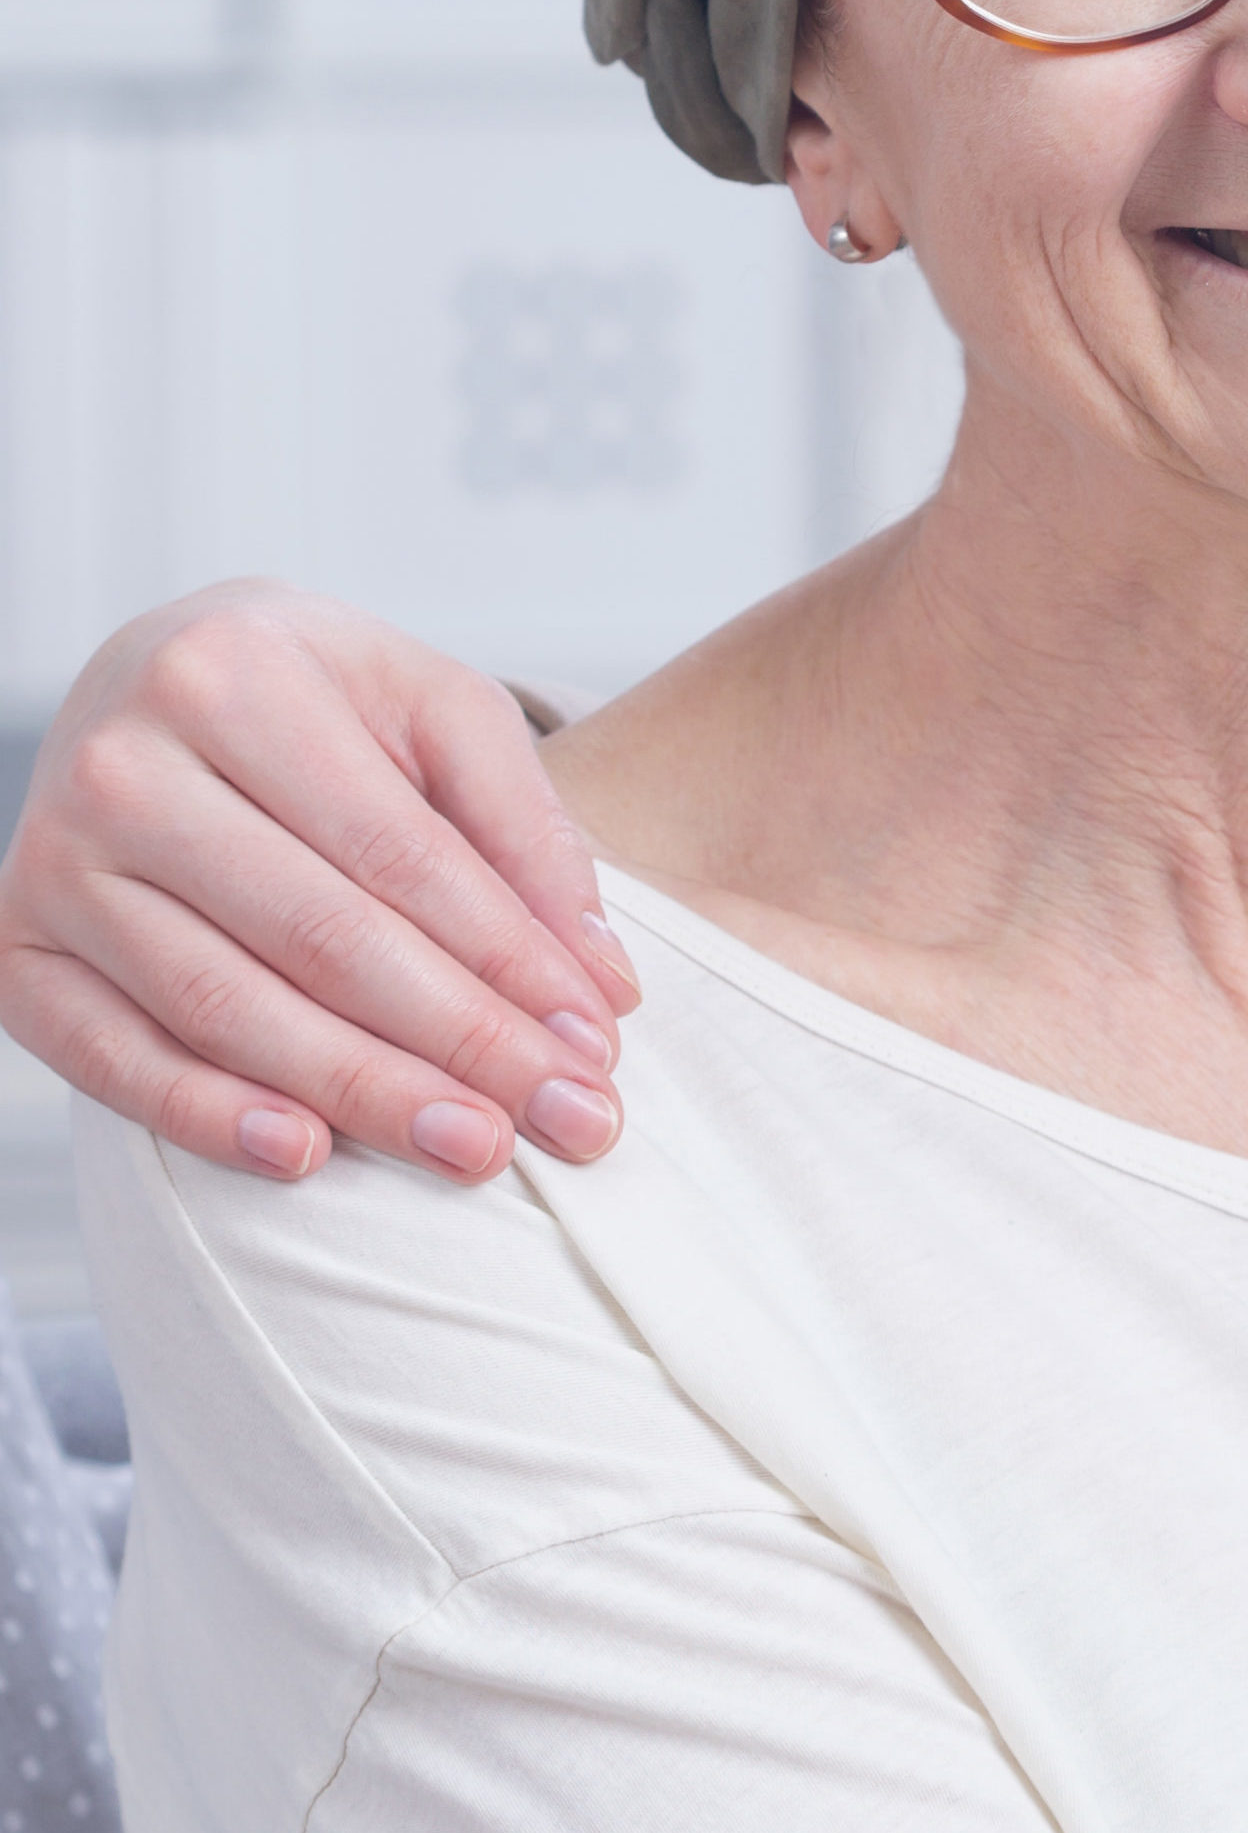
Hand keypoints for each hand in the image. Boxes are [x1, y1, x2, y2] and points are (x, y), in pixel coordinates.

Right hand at [0, 585, 635, 1183]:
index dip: (509, 960)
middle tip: (569, 1121)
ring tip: (477, 1151)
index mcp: (232, 677)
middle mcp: (123, 764)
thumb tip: (604, 983)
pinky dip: (201, 1115)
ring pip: (223, 1007)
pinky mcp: (17, 947)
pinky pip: (106, 1054)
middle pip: (321, 938)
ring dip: (361, 1093)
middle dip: (460, 1044)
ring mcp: (54, 861)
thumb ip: (530, 830)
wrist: (158, 681)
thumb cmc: (323, 706)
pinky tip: (304, 1156)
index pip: (400, 855)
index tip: (598, 1044)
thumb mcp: (438, 710)